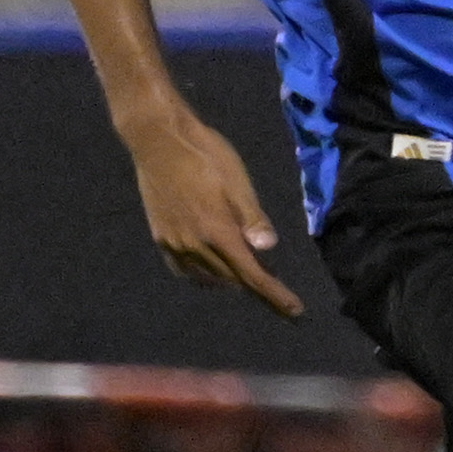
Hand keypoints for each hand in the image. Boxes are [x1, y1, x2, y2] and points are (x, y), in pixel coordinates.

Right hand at [123, 109, 303, 315]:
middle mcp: (194, 246)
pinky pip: (185, 270)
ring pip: (208, 277)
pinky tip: (213, 268)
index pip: (251, 275)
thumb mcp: (237, 181)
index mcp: (217, 232)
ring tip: (248, 272)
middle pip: (232, 279)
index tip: (295, 311)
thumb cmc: (204, 154)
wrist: (157, 140)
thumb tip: (268, 248)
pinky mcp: (160, 238)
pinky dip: (204, 275)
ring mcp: (174, 244)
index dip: (275, 295)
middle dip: (257, 283)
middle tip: (276, 280)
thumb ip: (252, 218)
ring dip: (231, 280)